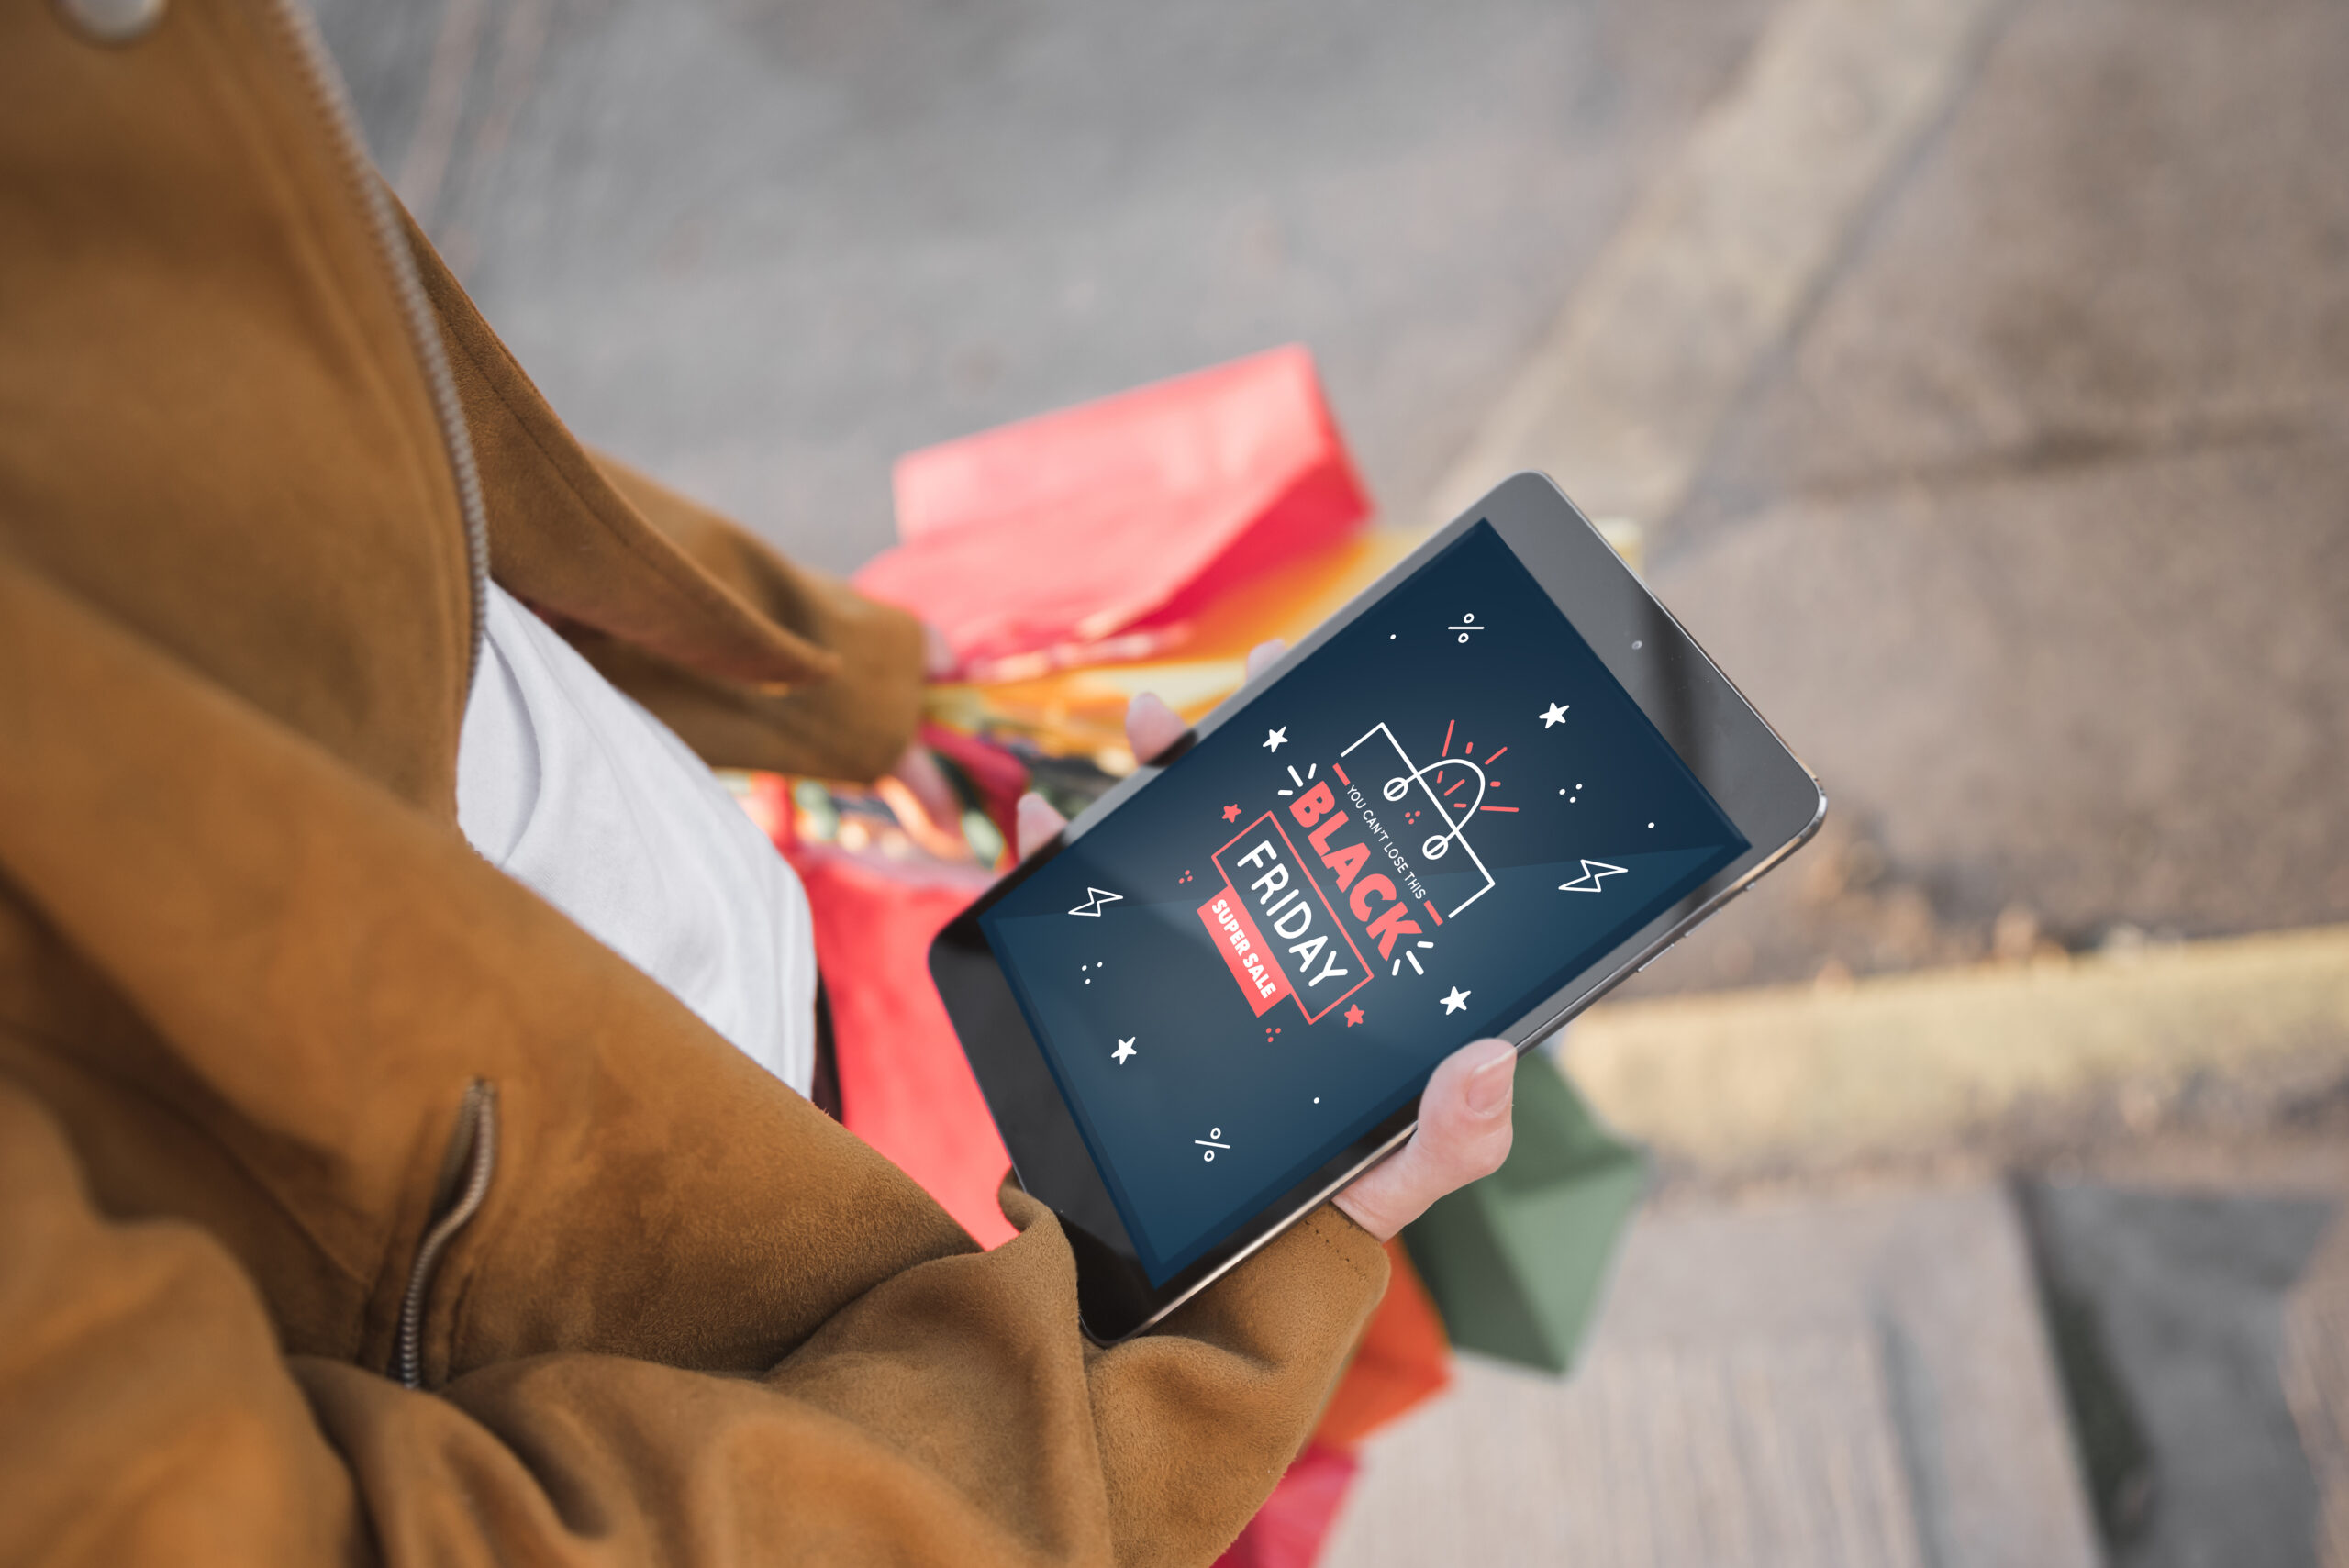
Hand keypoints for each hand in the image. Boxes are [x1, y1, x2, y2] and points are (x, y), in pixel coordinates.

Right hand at [1012, 640, 1516, 1244]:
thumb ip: (1458, 1138)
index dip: (1333, 752)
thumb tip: (1491, 1061)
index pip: (1347, 834)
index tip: (1327, 685)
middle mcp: (1273, 931)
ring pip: (1169, 837)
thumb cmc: (1330, 1205)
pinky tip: (1045, 826)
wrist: (1218, 1269)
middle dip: (1242, 731)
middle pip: (1256, 809)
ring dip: (1154, 768)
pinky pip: (1077, 908)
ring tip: (1147, 728)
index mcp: (1349, 956)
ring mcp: (1192, 951)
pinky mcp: (1119, 986)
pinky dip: (1053, 857)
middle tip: (1252, 680)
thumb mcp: (1408, 1174)